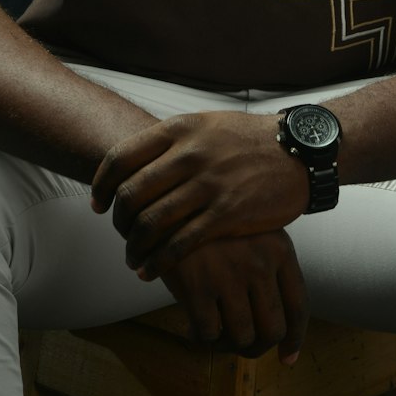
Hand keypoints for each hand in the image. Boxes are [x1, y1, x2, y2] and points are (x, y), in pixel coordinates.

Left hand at [90, 110, 309, 278]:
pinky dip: (159, 262)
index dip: (101, 185)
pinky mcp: (227, 213)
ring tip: (132, 260)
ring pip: (152, 222)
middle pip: (131, 194)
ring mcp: (209, 184)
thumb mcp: (206, 125)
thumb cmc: (247, 140)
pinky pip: (180, 244)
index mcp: (180, 130)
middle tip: (119, 234)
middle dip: (117, 221)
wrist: (298, 152)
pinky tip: (151, 271)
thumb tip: (132, 162)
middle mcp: (190, 155)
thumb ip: (171, 141)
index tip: (98, 203)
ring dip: (134, 247)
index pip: (121, 158)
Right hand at [160, 230, 308, 363]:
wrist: (169, 203)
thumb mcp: (252, 231)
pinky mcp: (197, 286)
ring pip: (242, 338)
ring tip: (215, 335)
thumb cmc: (213, 222)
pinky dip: (201, 339)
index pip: (298, 307)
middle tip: (240, 347)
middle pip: (272, 330)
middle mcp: (260, 263)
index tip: (286, 358)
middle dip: (257, 348)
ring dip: (227, 346)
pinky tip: (192, 328)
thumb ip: (269, 267)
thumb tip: (276, 326)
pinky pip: (208, 334)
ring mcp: (229, 275)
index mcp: (280, 249)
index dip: (294, 340)